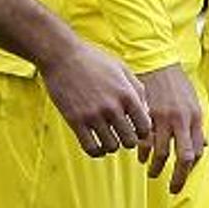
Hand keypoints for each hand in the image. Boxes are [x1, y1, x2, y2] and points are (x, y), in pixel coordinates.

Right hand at [41, 39, 150, 156]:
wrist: (62, 55)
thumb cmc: (94, 60)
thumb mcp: (122, 69)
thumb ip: (137, 90)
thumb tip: (146, 112)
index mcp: (127, 94)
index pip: (145, 127)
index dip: (143, 132)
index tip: (135, 129)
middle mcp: (112, 107)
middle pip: (130, 141)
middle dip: (128, 140)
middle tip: (122, 134)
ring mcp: (93, 115)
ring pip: (111, 147)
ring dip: (112, 145)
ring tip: (108, 137)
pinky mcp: (74, 121)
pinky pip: (90, 148)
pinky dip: (97, 152)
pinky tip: (96, 144)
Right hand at [136, 65, 206, 191]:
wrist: (158, 63)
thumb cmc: (177, 84)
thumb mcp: (193, 102)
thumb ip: (197, 126)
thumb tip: (203, 146)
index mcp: (194, 117)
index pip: (197, 150)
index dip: (191, 167)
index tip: (184, 174)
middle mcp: (180, 119)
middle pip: (183, 156)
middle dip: (178, 177)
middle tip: (173, 188)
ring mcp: (162, 118)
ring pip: (161, 152)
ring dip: (156, 167)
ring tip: (153, 173)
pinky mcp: (146, 115)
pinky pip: (144, 140)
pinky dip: (142, 152)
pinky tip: (141, 156)